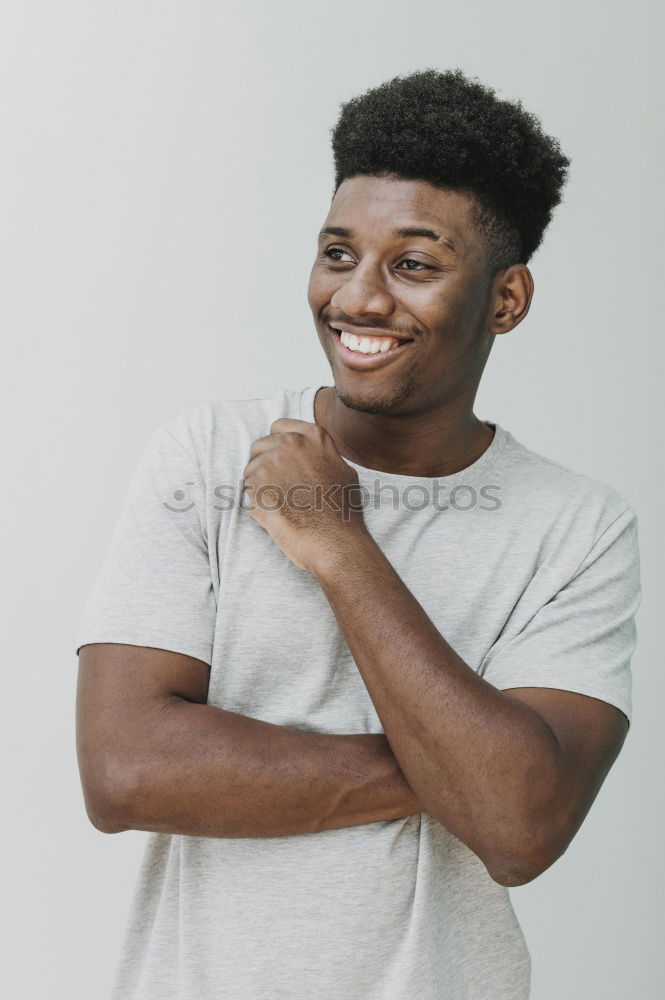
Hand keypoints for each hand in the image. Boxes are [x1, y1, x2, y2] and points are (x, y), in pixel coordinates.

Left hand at [242, 417, 368, 572]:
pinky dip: (254, 503)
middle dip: (264, 464)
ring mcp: (271, 460)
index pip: (279, 427)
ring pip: (250, 469)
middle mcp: (291, 442)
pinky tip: (274, 514)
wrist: (333, 540)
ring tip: (280, 505)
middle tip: (279, 488)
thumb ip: (322, 455)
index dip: (277, 446)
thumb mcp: (343, 471)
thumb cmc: (341, 512)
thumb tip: (313, 454)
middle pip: (260, 445)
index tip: (281, 462)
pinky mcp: (255, 482)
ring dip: (258, 486)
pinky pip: (245, 490)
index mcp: (313, 435)